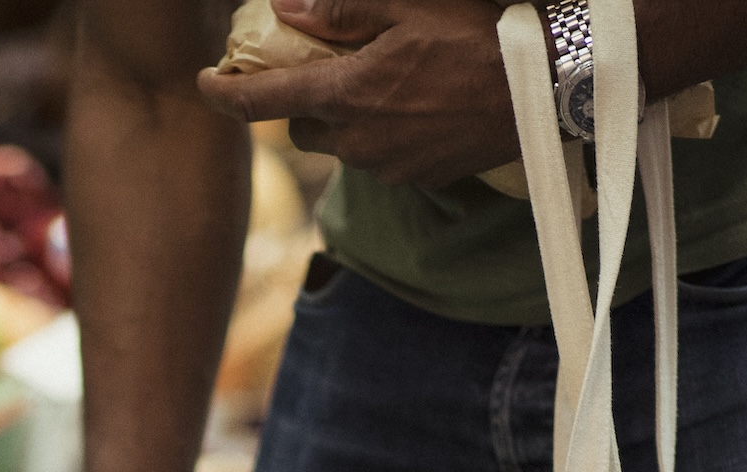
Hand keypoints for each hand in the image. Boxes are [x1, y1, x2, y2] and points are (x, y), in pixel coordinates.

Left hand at [195, 0, 518, 188]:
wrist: (543, 88)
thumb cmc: (476, 35)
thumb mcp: (407, 5)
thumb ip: (339, 8)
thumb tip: (284, 7)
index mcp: (344, 94)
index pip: (259, 102)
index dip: (221, 94)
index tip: (203, 82)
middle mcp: (356, 140)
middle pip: (300, 128)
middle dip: (301, 102)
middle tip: (323, 69)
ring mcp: (385, 165)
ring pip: (340, 145)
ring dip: (344, 118)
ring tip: (381, 84)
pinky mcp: (414, 179)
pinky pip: (378, 159)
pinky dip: (380, 135)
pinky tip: (413, 107)